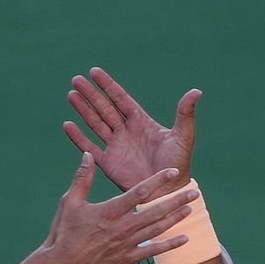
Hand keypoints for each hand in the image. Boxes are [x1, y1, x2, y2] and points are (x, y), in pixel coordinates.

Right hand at [38, 152, 197, 263]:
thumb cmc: (64, 234)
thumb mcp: (69, 203)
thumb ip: (82, 179)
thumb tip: (87, 155)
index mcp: (110, 210)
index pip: (140, 191)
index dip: (158, 180)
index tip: (173, 171)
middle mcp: (123, 227)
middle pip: (156, 211)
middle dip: (176, 200)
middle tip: (193, 191)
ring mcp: (127, 244)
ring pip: (158, 229)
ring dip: (176, 218)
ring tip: (191, 209)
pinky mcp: (128, 259)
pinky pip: (153, 251)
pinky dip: (170, 245)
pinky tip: (184, 239)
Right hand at [65, 66, 201, 193]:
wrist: (167, 192)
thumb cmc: (178, 164)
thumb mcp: (183, 136)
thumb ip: (185, 114)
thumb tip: (197, 91)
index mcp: (141, 122)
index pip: (120, 99)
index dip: (107, 85)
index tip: (93, 72)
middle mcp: (126, 131)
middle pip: (104, 108)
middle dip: (90, 94)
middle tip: (75, 80)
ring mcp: (115, 146)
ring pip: (95, 123)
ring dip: (83, 110)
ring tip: (71, 95)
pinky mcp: (108, 163)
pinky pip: (90, 147)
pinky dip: (78, 137)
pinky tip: (68, 125)